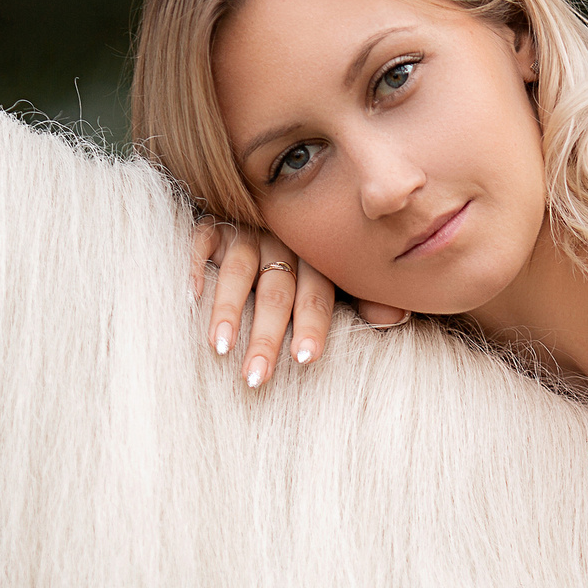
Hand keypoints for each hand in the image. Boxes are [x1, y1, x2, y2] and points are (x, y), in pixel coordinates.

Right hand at [191, 221, 409, 388]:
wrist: (264, 211)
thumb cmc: (302, 266)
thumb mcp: (336, 281)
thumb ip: (362, 301)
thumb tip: (395, 318)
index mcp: (315, 261)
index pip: (317, 295)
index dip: (311, 325)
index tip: (306, 359)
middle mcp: (283, 245)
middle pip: (277, 292)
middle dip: (267, 336)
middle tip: (257, 377)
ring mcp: (248, 233)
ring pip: (239, 270)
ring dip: (228, 309)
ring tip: (220, 347)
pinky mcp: (215, 225)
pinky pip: (204, 239)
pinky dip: (197, 265)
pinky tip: (191, 295)